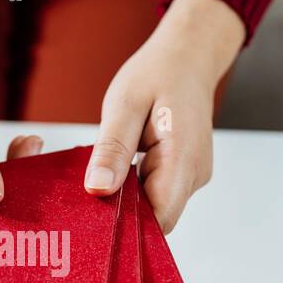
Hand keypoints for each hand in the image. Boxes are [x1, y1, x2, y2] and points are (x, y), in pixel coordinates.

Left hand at [85, 0, 245, 232]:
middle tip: (88, 192)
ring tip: (103, 172)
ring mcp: (191, 175)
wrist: (188, 55)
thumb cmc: (158, 73)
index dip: (128, 227)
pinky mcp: (183, 172)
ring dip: (127, 198)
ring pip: (154, 206)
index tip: (94, 218)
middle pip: (156, 218)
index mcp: (183, 158)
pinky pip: (156, 192)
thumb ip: (112, 149)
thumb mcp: (124, 105)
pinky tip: (118, 167)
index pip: (160, 220)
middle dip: (122, 213)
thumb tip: (97, 189)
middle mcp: (194, 174)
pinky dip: (134, 186)